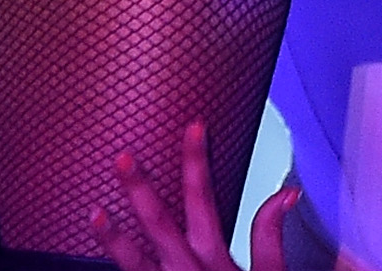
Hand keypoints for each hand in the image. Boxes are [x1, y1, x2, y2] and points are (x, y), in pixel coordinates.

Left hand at [91, 122, 297, 270]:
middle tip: (123, 157)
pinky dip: (119, 268)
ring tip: (95, 214)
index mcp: (215, 260)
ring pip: (136, 265)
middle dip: (141, 189)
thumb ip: (271, 237)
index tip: (192, 125)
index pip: (204, 199)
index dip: (197, 160)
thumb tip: (286, 192)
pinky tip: (101, 247)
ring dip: (114, 240)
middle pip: (161, 224)